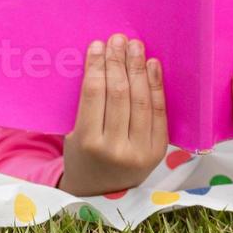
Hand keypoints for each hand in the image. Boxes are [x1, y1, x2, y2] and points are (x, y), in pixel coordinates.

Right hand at [59, 34, 168, 196]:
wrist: (102, 193)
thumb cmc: (83, 156)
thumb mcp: (74, 135)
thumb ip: (86, 104)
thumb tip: (99, 59)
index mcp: (88, 143)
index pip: (94, 95)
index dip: (97, 67)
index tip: (97, 45)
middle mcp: (116, 148)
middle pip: (119, 94)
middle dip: (118, 62)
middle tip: (118, 39)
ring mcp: (141, 150)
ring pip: (141, 100)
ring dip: (138, 68)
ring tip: (135, 46)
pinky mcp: (158, 150)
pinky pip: (159, 111)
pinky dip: (156, 85)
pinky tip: (152, 65)